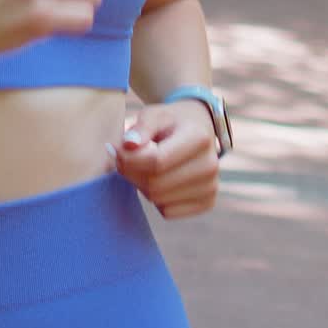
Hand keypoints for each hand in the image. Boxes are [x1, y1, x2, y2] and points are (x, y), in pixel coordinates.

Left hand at [106, 100, 218, 218]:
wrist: (197, 131)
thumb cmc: (170, 122)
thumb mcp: (154, 114)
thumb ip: (141, 127)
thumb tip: (128, 144)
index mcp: (198, 138)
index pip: (156, 161)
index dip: (128, 159)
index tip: (116, 149)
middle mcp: (210, 165)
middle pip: (155, 184)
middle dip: (131, 173)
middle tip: (125, 159)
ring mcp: (211, 186)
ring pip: (158, 200)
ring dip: (141, 185)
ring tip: (144, 167)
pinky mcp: (207, 203)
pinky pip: (167, 212)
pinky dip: (156, 200)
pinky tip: (160, 180)